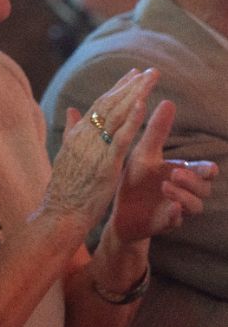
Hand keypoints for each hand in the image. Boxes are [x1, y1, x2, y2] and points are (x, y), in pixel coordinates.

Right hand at [43, 68, 157, 226]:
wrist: (59, 213)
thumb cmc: (65, 189)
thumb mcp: (67, 155)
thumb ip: (72, 132)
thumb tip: (71, 111)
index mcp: (77, 135)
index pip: (99, 105)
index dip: (117, 89)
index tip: (132, 75)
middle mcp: (84, 136)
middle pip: (109, 104)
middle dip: (130, 86)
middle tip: (148, 71)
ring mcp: (94, 149)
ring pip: (117, 115)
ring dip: (135, 94)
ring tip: (150, 79)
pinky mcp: (106, 163)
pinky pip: (121, 137)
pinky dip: (131, 119)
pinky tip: (142, 104)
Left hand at [108, 99, 217, 242]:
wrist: (119, 209)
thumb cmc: (135, 178)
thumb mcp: (144, 153)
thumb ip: (157, 131)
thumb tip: (168, 101)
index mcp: (182, 173)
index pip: (204, 171)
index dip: (207, 169)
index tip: (208, 166)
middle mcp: (185, 192)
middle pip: (204, 189)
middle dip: (194, 182)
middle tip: (175, 173)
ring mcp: (178, 209)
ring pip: (195, 206)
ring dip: (184, 196)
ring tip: (166, 186)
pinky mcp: (165, 224)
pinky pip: (177, 223)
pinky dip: (176, 216)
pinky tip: (171, 209)